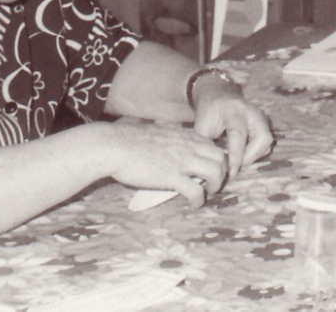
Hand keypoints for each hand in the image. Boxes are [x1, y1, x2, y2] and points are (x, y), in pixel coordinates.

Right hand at [93, 119, 228, 207]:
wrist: (114, 146)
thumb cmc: (128, 140)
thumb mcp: (156, 132)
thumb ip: (168, 136)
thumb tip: (168, 139)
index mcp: (183, 135)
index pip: (212, 145)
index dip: (215, 159)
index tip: (208, 169)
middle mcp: (188, 145)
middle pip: (220, 158)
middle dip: (221, 172)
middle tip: (212, 183)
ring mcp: (182, 160)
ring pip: (215, 173)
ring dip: (215, 186)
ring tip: (207, 193)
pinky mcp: (172, 176)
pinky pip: (196, 190)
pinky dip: (199, 199)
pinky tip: (194, 204)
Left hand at [190, 76, 273, 178]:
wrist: (217, 95)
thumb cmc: (208, 113)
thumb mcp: (201, 127)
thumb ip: (206, 147)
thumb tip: (208, 170)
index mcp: (233, 111)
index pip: (239, 134)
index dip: (236, 156)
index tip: (230, 172)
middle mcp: (252, 112)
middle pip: (263, 138)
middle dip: (251, 157)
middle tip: (235, 168)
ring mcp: (261, 117)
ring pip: (267, 142)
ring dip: (254, 156)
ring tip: (237, 162)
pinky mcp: (264, 123)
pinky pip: (266, 143)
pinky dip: (256, 153)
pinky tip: (242, 156)